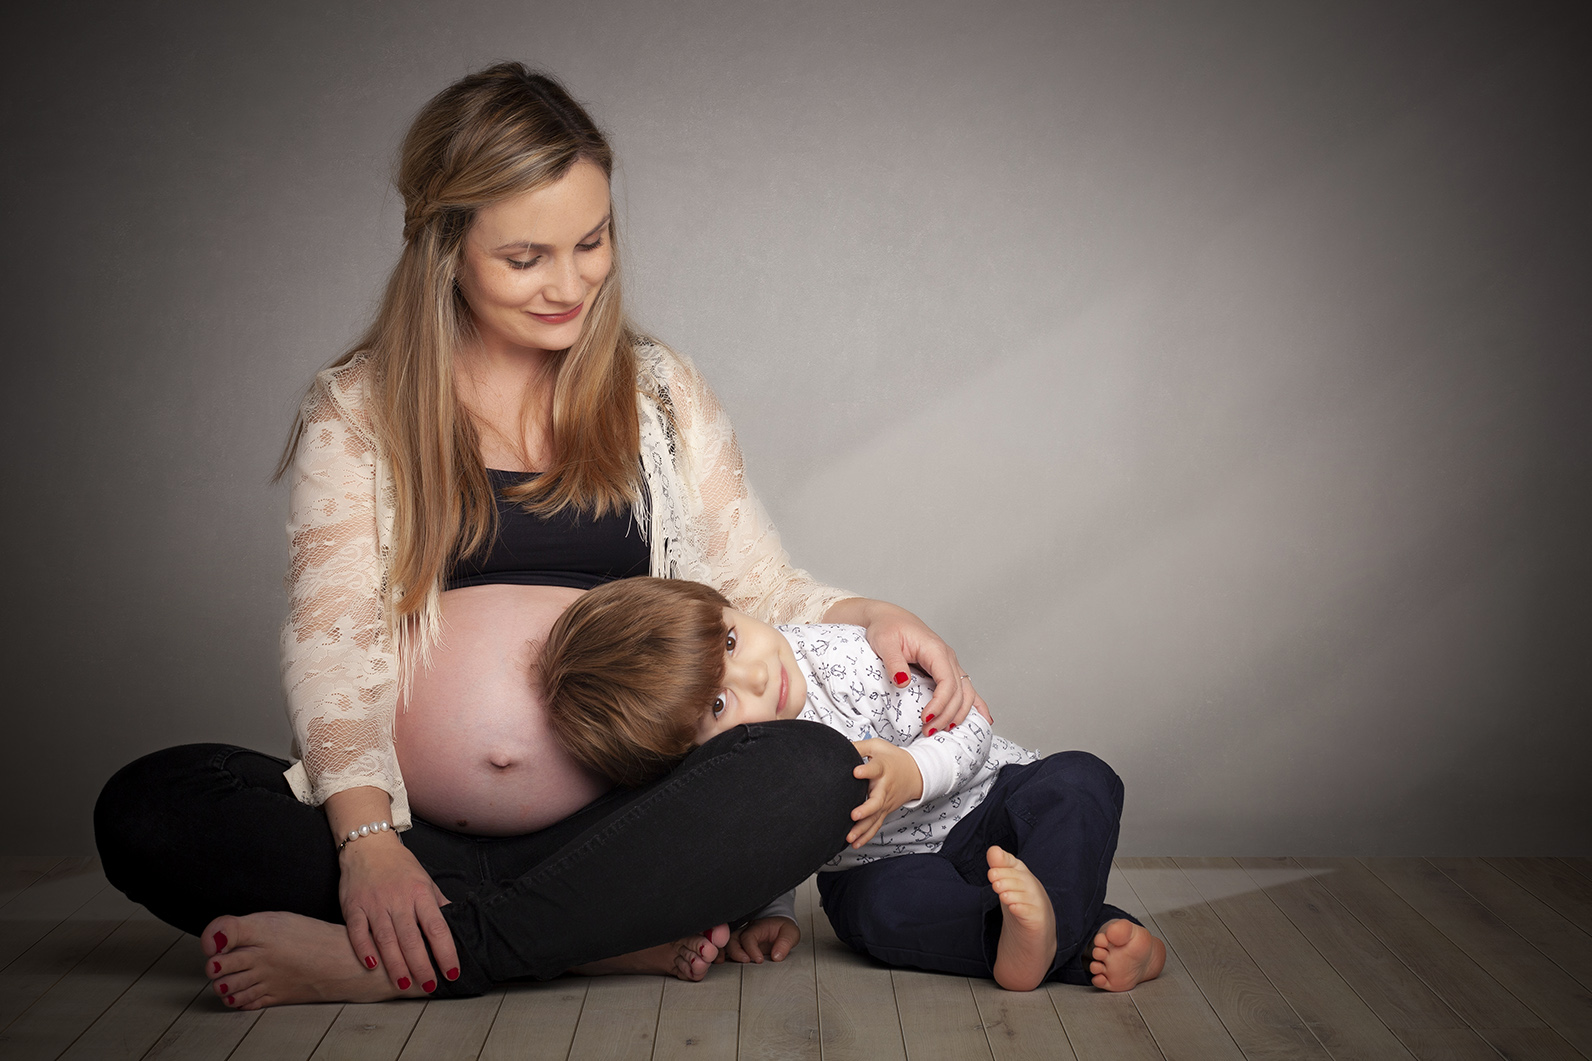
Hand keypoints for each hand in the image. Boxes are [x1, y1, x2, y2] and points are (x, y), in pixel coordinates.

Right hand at [335, 828, 457, 993]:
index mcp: (421, 894)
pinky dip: (364, 948)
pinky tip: (371, 965)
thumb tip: (459, 923)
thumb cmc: (400, 866)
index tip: (452, 972)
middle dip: (421, 964)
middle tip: (428, 985)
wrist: (368, 844)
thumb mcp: (425, 881)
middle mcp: (399, 900)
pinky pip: (357, 931)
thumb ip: (438, 904)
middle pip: (411, 938)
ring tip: (403, 984)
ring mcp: (375, 904)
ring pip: (386, 938)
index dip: (446, 952)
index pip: (437, 927)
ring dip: (395, 963)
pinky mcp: (353, 907)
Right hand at [727, 917, 800, 962]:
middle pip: (732, 938)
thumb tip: (777, 957)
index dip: (751, 949)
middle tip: (745, 962)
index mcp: (758, 927)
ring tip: (723, 963)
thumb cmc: (783, 929)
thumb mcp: (790, 932)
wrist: (779, 928)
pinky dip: (721, 955)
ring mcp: (740, 939)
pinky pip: (726, 950)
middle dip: (735, 951)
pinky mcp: (739, 947)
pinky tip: (720, 963)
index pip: (749, 936)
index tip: (759, 960)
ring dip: (724, 953)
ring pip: (726, 944)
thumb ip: (785, 943)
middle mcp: (746, 931)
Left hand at [824, 598, 991, 731]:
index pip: (948, 682)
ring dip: (958, 713)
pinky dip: (975, 704)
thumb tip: (903, 681)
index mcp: (936, 650)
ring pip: (966, 692)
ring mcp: (949, 664)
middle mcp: (948, 658)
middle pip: (959, 692)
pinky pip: (965, 688)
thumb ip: (893, 661)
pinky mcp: (946, 669)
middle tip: (928, 731)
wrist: (889, 618)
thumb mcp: (884, 642)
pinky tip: (983, 718)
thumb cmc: (887, 628)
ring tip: (942, 730)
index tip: (925, 718)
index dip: (940, 703)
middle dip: (947, 715)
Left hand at [848, 738, 923, 847]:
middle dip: (866, 809)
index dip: (866, 770)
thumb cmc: (893, 758)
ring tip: (849, 837)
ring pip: (875, 817)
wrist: (916, 773)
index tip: (856, 772)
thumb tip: (839, 747)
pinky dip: (866, 835)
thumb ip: (859, 747)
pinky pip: (876, 825)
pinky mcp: (885, 811)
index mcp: (883, 768)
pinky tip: (855, 843)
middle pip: (877, 800)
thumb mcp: (877, 746)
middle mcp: (884, 787)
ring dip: (862, 829)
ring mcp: (885, 802)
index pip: (875, 769)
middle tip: (854, 814)